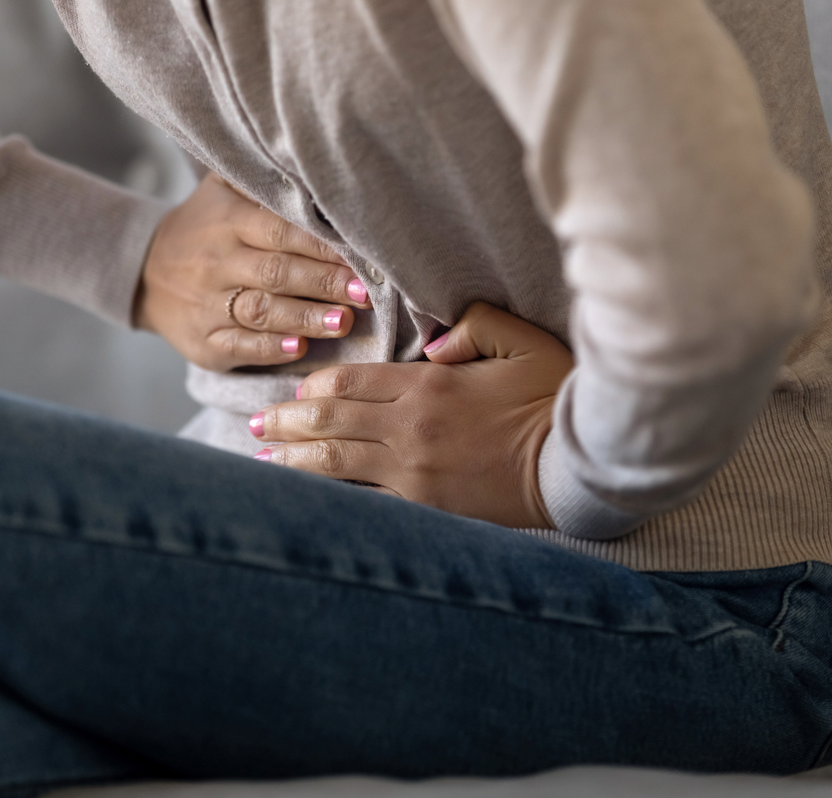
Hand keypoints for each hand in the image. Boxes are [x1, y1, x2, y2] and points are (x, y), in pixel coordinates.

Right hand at [134, 173, 371, 370]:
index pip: (279, 230)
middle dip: (324, 283)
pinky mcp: (203, 342)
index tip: (361, 257)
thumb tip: (316, 172)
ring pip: (260, 312)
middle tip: (364, 294)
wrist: (144, 271)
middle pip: (275, 272)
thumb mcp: (222, 190)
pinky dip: (270, 349)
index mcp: (227, 222)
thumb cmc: (203, 227)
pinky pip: (238, 346)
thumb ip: (262, 181)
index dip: (321, 245)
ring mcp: (207, 305)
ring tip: (343, 322)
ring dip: (305, 318)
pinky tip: (300, 349)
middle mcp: (216, 262)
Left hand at [249, 302, 574, 528]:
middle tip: (255, 424)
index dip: (314, 386)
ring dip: (293, 459)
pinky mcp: (424, 505)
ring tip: (262, 458)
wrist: (576, 467)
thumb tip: (431, 344)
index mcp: (428, 384)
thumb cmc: (554, 398)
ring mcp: (413, 470)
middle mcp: (409, 427)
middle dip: (286, 423)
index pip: (350, 381)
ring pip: (335, 463)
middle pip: (329, 420)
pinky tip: (305, 495)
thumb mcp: (521, 342)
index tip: (294, 393)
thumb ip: (474, 326)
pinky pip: (364, 496)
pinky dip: (329, 494)